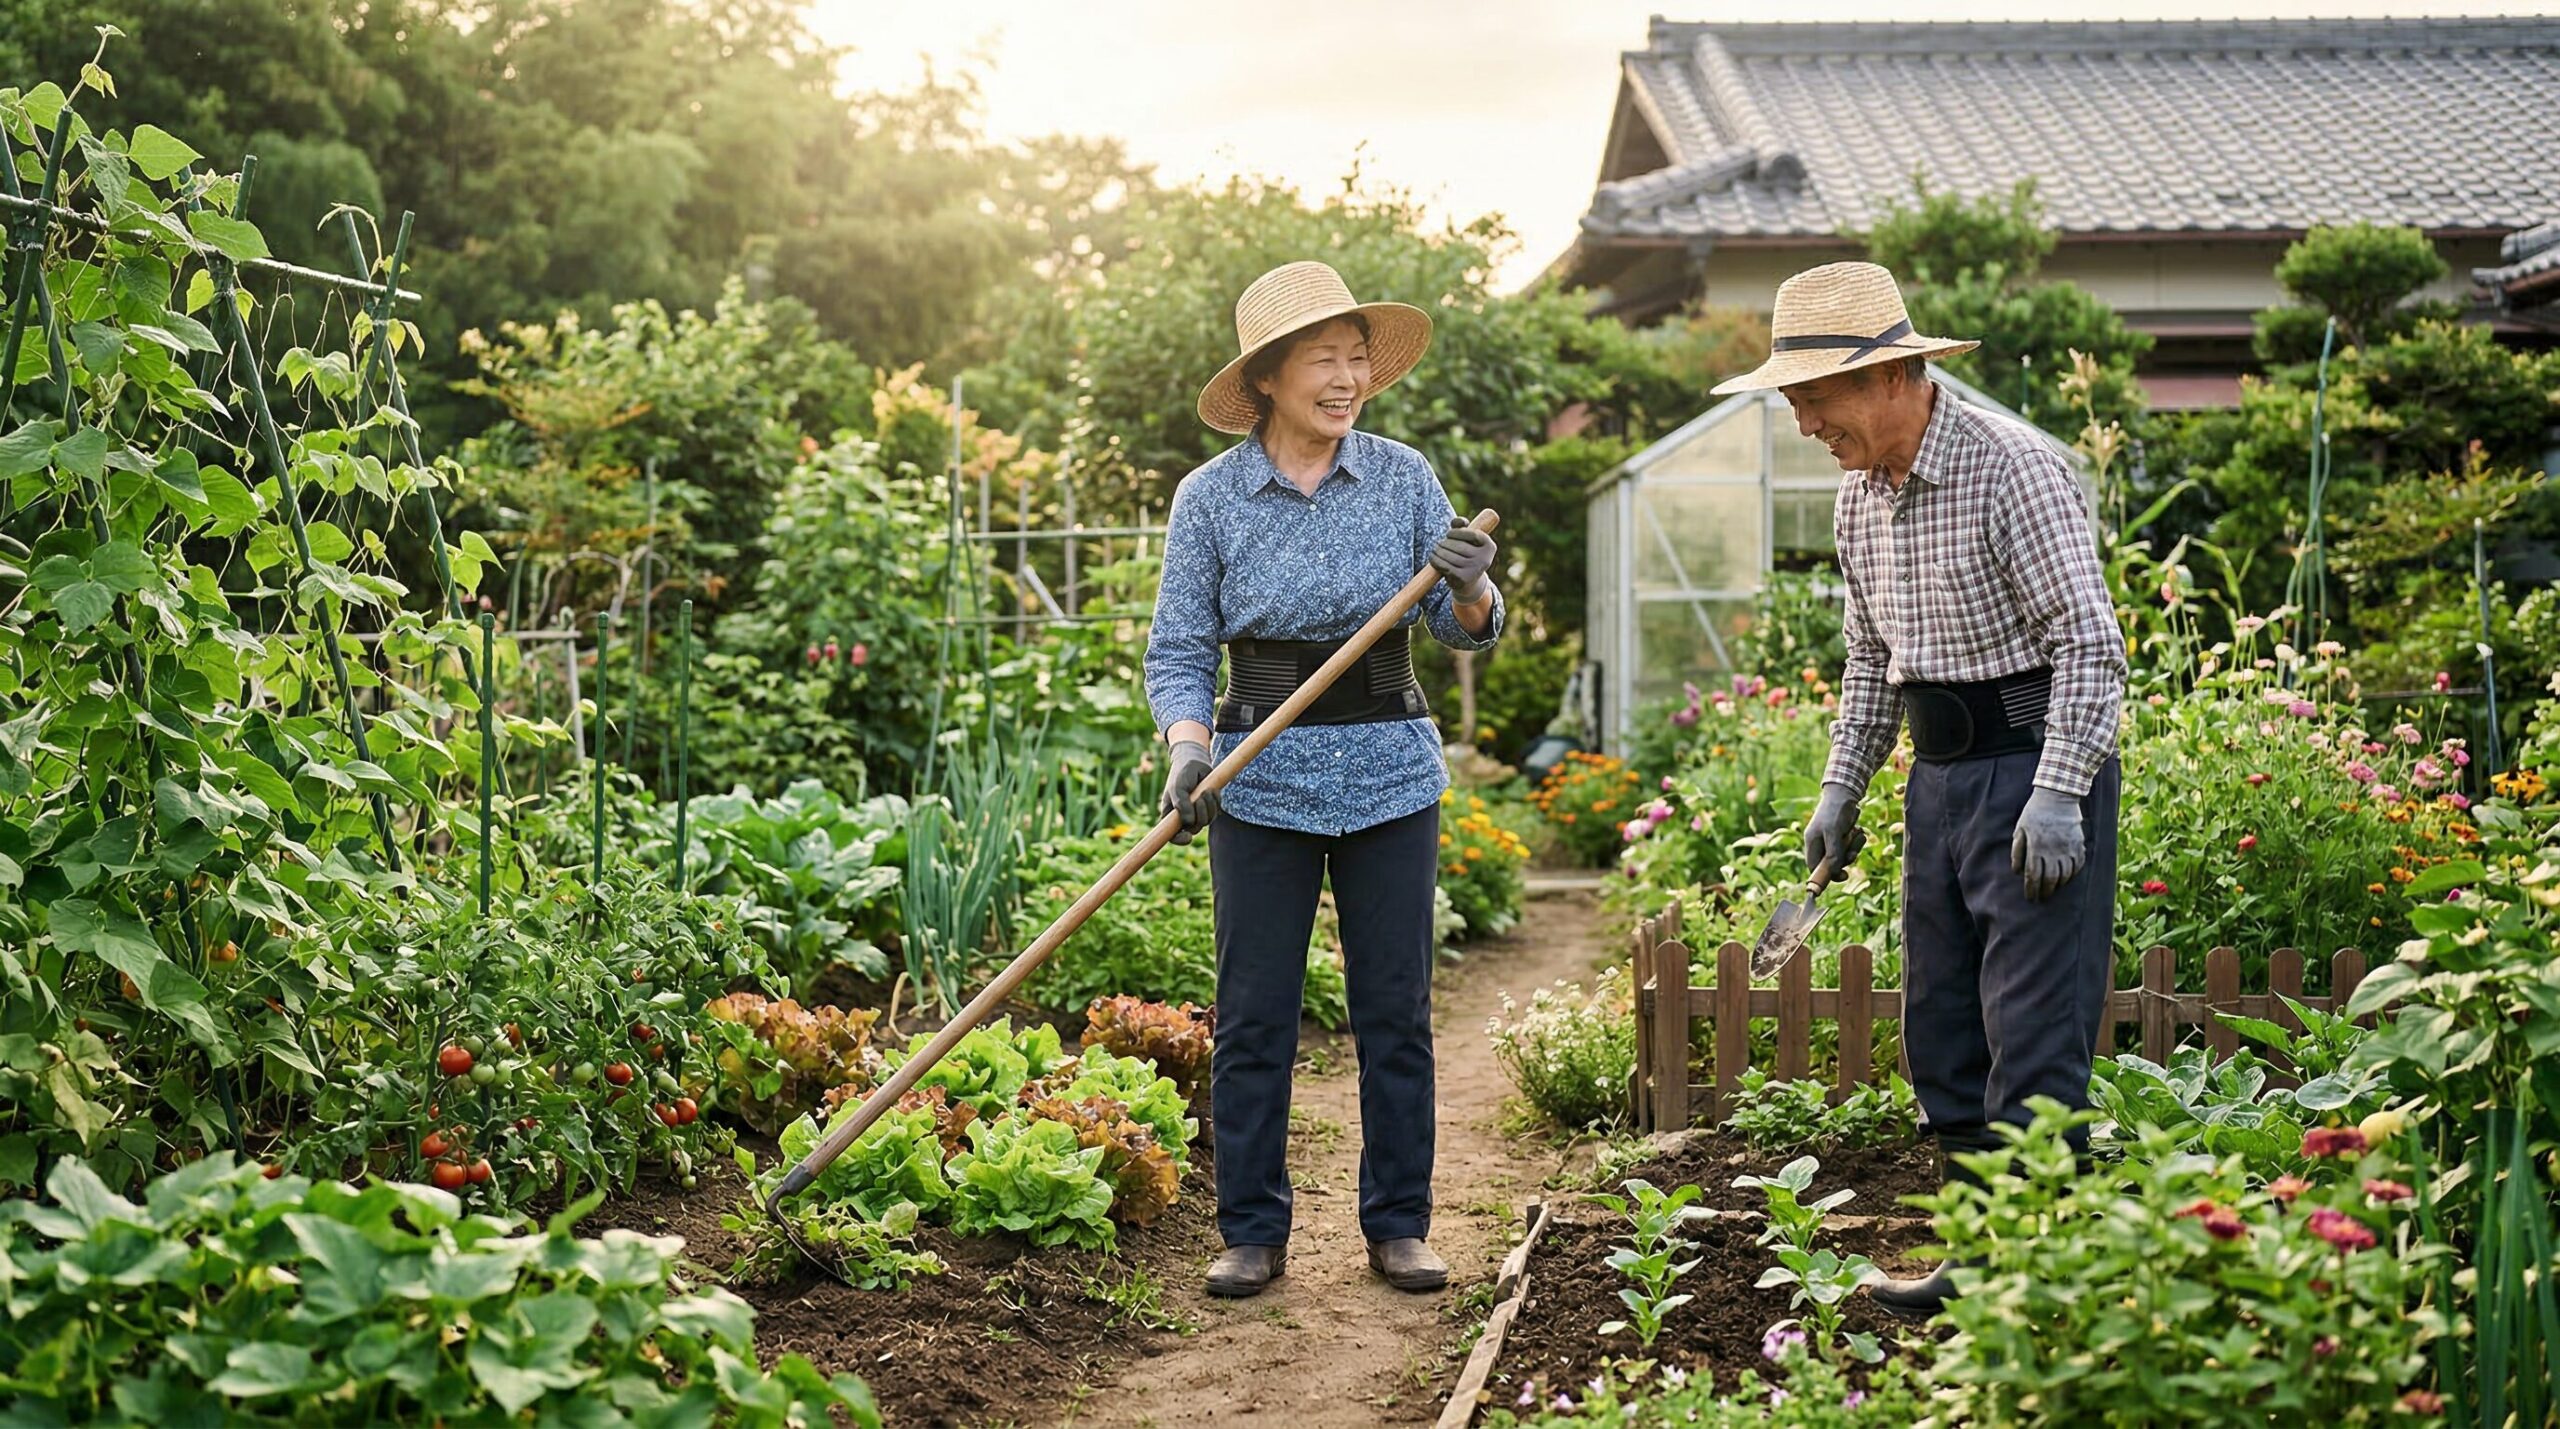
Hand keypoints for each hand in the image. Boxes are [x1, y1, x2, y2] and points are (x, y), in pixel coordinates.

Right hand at [1158, 739, 1219, 843]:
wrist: (1195, 762)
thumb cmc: (1181, 774)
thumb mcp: (1178, 788)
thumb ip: (1182, 805)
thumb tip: (1189, 823)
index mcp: (1171, 815)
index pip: (1173, 836)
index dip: (1179, 840)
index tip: (1188, 836)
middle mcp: (1184, 817)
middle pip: (1195, 828)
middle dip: (1200, 813)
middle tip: (1200, 797)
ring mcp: (1198, 812)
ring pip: (1208, 821)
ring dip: (1209, 805)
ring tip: (1206, 791)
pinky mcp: (1209, 806)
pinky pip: (1217, 811)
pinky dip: (1216, 801)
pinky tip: (1211, 790)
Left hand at [1430, 518, 1495, 602]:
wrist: (1469, 581)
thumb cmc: (1467, 554)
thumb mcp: (1468, 539)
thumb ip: (1462, 526)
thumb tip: (1457, 521)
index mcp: (1490, 546)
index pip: (1473, 534)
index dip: (1457, 532)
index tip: (1449, 534)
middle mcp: (1485, 559)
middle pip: (1460, 546)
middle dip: (1445, 543)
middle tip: (1439, 544)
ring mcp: (1474, 570)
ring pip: (1450, 556)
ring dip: (1438, 551)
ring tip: (1435, 549)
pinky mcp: (1463, 579)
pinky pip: (1445, 566)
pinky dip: (1436, 560)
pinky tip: (1433, 557)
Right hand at [1802, 782, 1861, 882]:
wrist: (1845, 791)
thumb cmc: (1835, 810)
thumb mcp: (1833, 832)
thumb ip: (1833, 852)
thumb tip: (1834, 871)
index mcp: (1812, 842)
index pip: (1815, 866)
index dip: (1826, 875)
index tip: (1844, 876)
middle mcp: (1820, 842)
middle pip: (1831, 863)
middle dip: (1845, 859)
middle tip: (1853, 853)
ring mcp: (1831, 838)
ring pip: (1843, 854)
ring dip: (1853, 848)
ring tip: (1858, 835)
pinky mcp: (1842, 834)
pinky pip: (1850, 845)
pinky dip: (1857, 841)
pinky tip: (1859, 831)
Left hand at [2010, 786, 2085, 901]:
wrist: (2057, 797)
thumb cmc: (2034, 813)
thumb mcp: (2020, 829)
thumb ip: (2017, 851)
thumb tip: (2017, 871)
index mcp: (2036, 848)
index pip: (2033, 876)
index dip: (2031, 889)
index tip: (2030, 898)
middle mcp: (2053, 850)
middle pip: (2050, 879)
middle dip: (2045, 892)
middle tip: (2041, 898)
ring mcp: (2067, 848)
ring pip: (2065, 875)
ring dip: (2059, 885)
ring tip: (2053, 889)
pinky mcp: (2078, 844)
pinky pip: (2078, 865)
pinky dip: (2073, 874)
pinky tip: (2067, 877)